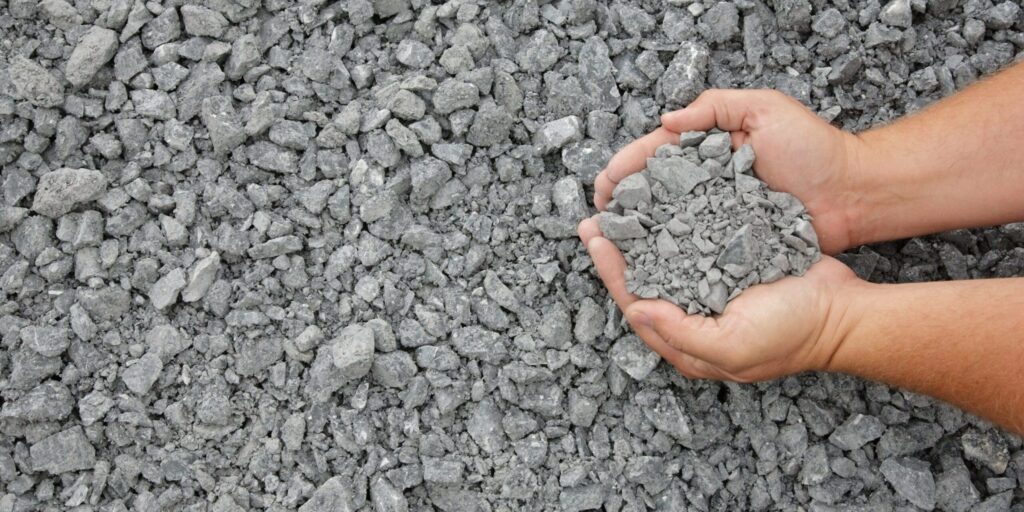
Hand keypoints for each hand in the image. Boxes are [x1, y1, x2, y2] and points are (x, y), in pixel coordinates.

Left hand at [578, 216, 861, 381]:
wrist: (844, 311)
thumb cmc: (791, 334)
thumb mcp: (731, 347)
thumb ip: (679, 331)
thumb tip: (634, 308)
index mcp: (687, 343)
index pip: (636, 304)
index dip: (612, 272)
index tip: (595, 239)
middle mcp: (694, 315)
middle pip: (645, 279)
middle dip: (618, 250)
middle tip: (595, 218)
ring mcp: (713, 288)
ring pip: (666, 258)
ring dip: (643, 233)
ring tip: (622, 205)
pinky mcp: (731, 264)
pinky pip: (695, 243)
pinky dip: (677, 224)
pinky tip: (663, 202)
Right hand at [592, 89, 866, 253]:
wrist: (853, 193)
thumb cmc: (814, 148)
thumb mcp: (765, 109)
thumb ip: (715, 108)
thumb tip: (666, 122)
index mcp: (710, 147)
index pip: (657, 154)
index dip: (627, 168)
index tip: (605, 184)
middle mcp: (708, 182)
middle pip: (654, 190)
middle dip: (624, 202)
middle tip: (600, 217)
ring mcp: (718, 214)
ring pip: (668, 221)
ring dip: (638, 231)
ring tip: (613, 242)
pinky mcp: (732, 242)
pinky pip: (695, 248)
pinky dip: (670, 255)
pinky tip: (648, 263)